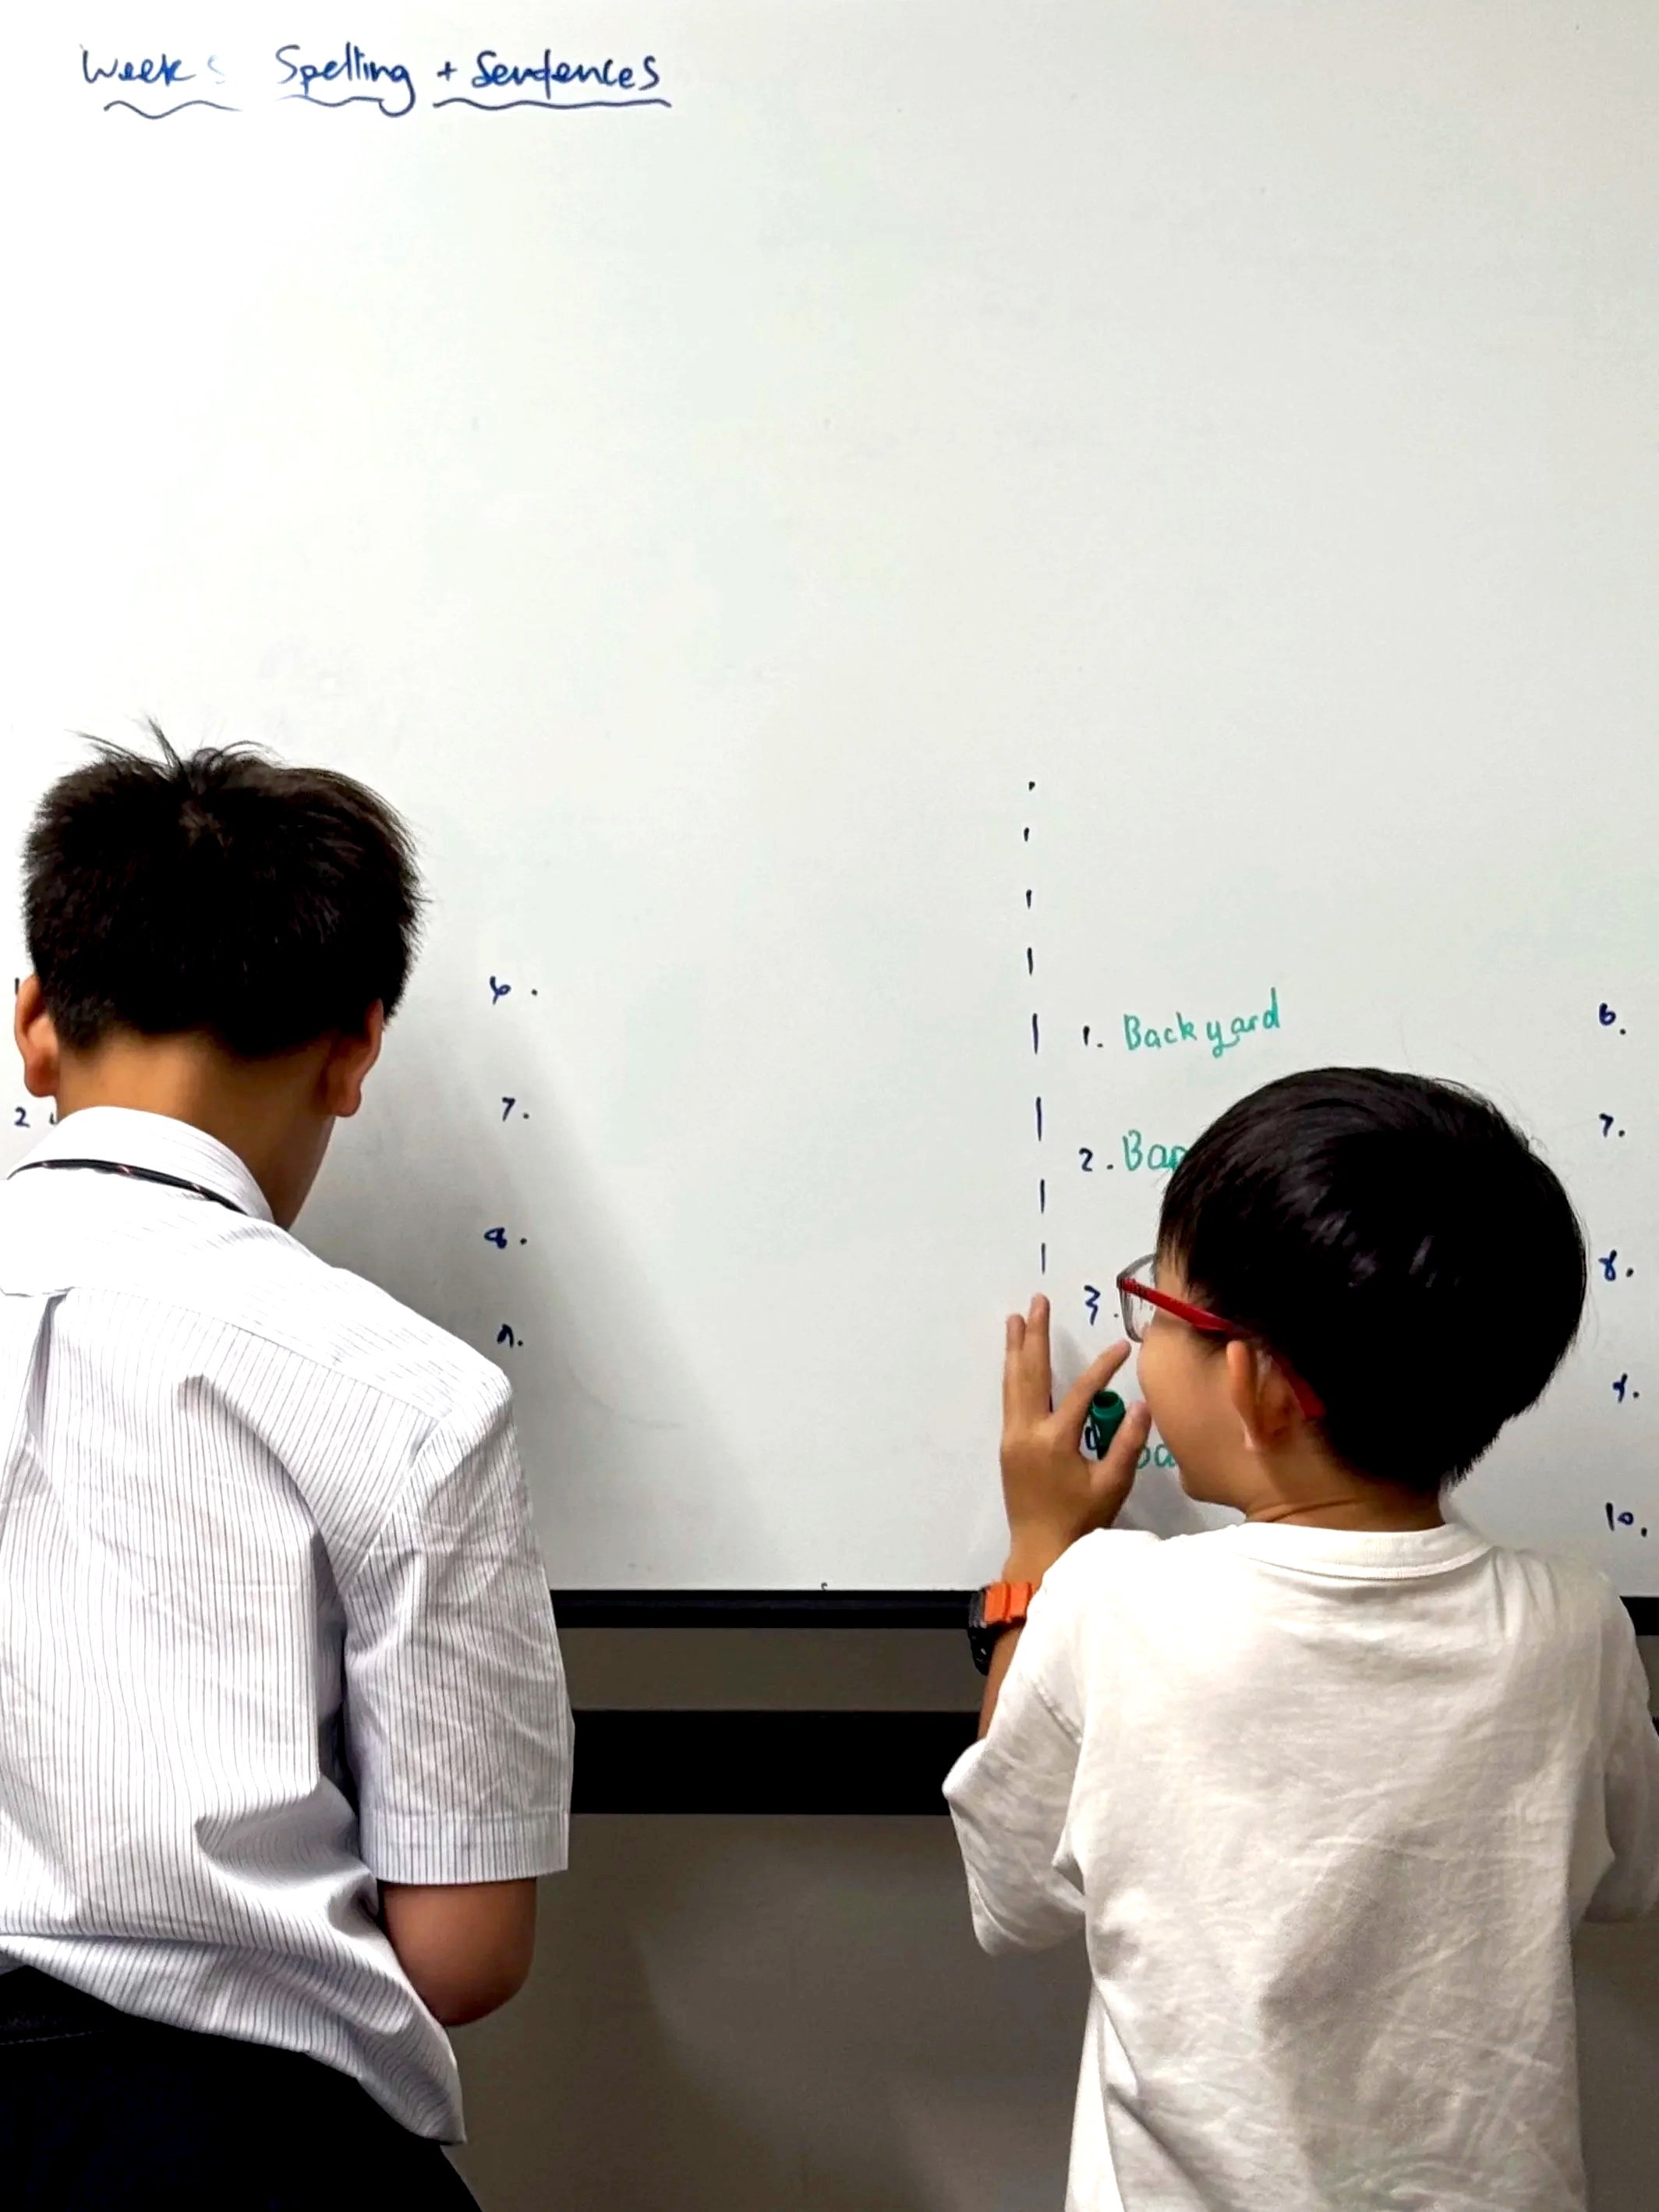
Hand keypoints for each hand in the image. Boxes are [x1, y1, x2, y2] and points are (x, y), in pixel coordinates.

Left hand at [999, 1294, 1151, 1581]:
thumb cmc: (1081, 1521)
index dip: (1103, 1367)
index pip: (1083, 1392)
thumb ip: (1127, 1444)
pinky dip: (1014, 1374)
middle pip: (1031, 1373)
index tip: (1121, 1348)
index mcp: (1055, 1440)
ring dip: (1016, 1349)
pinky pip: (1010, 1399)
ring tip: (1016, 1320)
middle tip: (1036, 1302)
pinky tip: (1016, 1362)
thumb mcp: (1112, 1485)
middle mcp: (1027, 1431)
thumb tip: (1142, 1405)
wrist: (1040, 1551)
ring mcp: (1013, 1437)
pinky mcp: (1008, 1445)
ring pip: (1014, 1382)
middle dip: (1035, 1335)